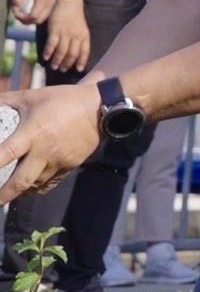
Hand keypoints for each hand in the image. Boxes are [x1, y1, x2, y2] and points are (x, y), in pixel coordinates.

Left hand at [0, 83, 103, 202]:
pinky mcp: (70, 165)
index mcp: (31, 133)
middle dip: (4, 195)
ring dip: (21, 192)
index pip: (4, 154)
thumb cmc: (62, 100)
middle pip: (21, 181)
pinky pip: (51, 181)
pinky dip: (39, 188)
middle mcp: (44, 151)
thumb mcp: (32, 96)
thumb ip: (7, 100)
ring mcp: (59, 161)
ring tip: (9, 195)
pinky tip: (31, 189)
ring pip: (36, 184)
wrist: (98, 108)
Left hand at [12, 0, 58, 24]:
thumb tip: (15, 7)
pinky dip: (38, 14)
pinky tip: (32, 7)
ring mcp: (53, 2)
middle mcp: (50, 4)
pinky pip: (46, 13)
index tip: (15, 12)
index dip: (22, 18)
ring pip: (43, 18)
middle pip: (38, 20)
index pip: (33, 17)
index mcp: (42, 0)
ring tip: (24, 12)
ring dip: (33, 18)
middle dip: (27, 20)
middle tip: (19, 14)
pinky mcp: (54, 0)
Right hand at [41, 0, 89, 72]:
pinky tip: (46, 57)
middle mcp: (76, 36)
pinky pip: (52, 44)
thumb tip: (76, 52)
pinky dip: (48, 52)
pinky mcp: (55, 30)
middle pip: (72, 54)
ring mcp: (65, 33)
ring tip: (54, 66)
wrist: (68, 2)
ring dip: (57, 60)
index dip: (82, 61)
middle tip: (63, 69)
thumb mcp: (82, 28)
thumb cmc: (75, 16)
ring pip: (62, 51)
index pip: (85, 52)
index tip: (79, 69)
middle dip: (67, 63)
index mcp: (85, 36)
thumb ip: (80, 39)